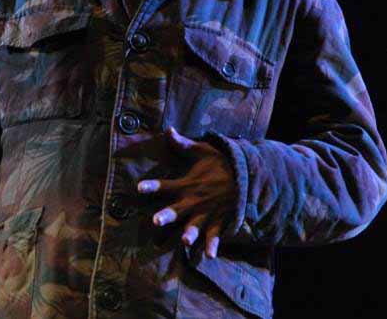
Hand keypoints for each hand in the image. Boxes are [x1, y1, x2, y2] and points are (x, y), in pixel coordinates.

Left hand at [136, 127, 236, 258]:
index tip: (139, 188)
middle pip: (177, 210)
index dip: (152, 186)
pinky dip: (212, 245)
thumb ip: (183, 144)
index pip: (165, 186)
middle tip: (155, 221)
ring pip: (195, 226)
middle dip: (167, 215)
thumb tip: (168, 129)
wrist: (248, 175)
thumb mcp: (202, 150)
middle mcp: (194, 201)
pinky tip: (208, 256)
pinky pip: (215, 235)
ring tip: (184, 241)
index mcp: (187, 184)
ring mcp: (207, 212)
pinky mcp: (219, 220)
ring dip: (190, 233)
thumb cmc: (221, 163)